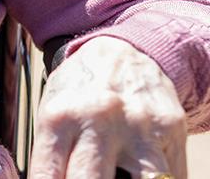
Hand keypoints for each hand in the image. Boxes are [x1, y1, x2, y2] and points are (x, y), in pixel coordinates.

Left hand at [32, 36, 187, 178]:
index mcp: (59, 118)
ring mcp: (138, 127)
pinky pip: (171, 175)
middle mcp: (99, 121)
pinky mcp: (171, 130)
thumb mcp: (52, 111)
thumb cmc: (80, 88)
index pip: (48, 177)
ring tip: (120, 176)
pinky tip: (139, 175)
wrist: (120, 52)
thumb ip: (51, 153)